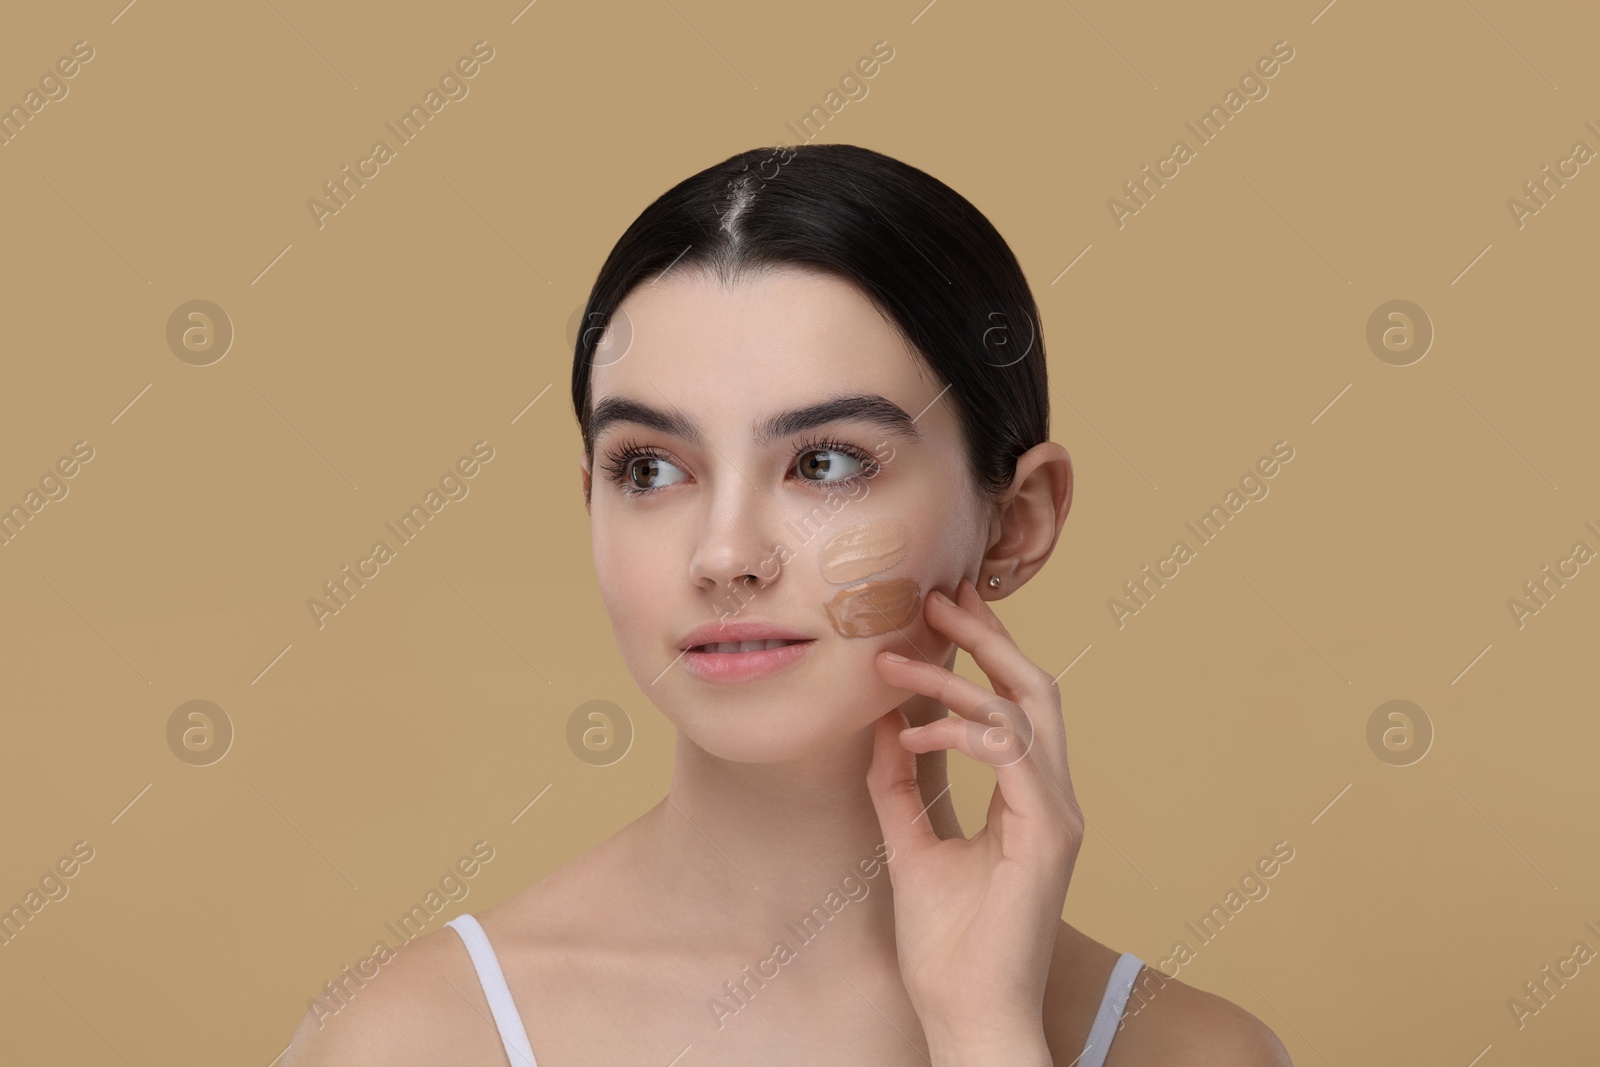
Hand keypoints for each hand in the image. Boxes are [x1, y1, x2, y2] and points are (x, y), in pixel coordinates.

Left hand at [865, 578, 1082, 1059]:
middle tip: (937, 597)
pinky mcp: (1047, 835)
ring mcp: (1057, 815)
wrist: (966, 1014)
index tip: (941, 612)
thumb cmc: (946, 946)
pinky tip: (914, 734)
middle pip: (1033, 689)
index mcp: (1030, 800)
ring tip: (895, 660)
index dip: (984, 652)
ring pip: (1025, 709)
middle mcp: (1053, 798)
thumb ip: (899, 786)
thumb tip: (880, 725)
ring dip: (957, 676)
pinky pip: (1013, 753)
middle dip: (986, 637)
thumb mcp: (909, 845)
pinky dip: (963, 731)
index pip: (1015, 705)